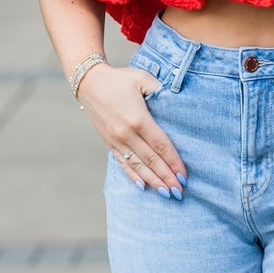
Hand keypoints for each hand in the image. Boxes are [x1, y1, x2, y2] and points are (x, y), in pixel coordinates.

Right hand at [80, 64, 187, 195]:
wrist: (89, 82)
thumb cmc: (120, 79)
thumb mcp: (143, 79)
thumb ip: (160, 91)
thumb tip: (177, 103)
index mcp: (138, 119)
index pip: (161, 145)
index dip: (173, 162)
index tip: (184, 175)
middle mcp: (126, 134)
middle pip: (151, 160)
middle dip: (166, 178)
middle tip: (180, 192)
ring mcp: (116, 140)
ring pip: (137, 166)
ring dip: (153, 181)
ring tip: (166, 193)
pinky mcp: (109, 143)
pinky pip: (122, 163)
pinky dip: (133, 176)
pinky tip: (143, 187)